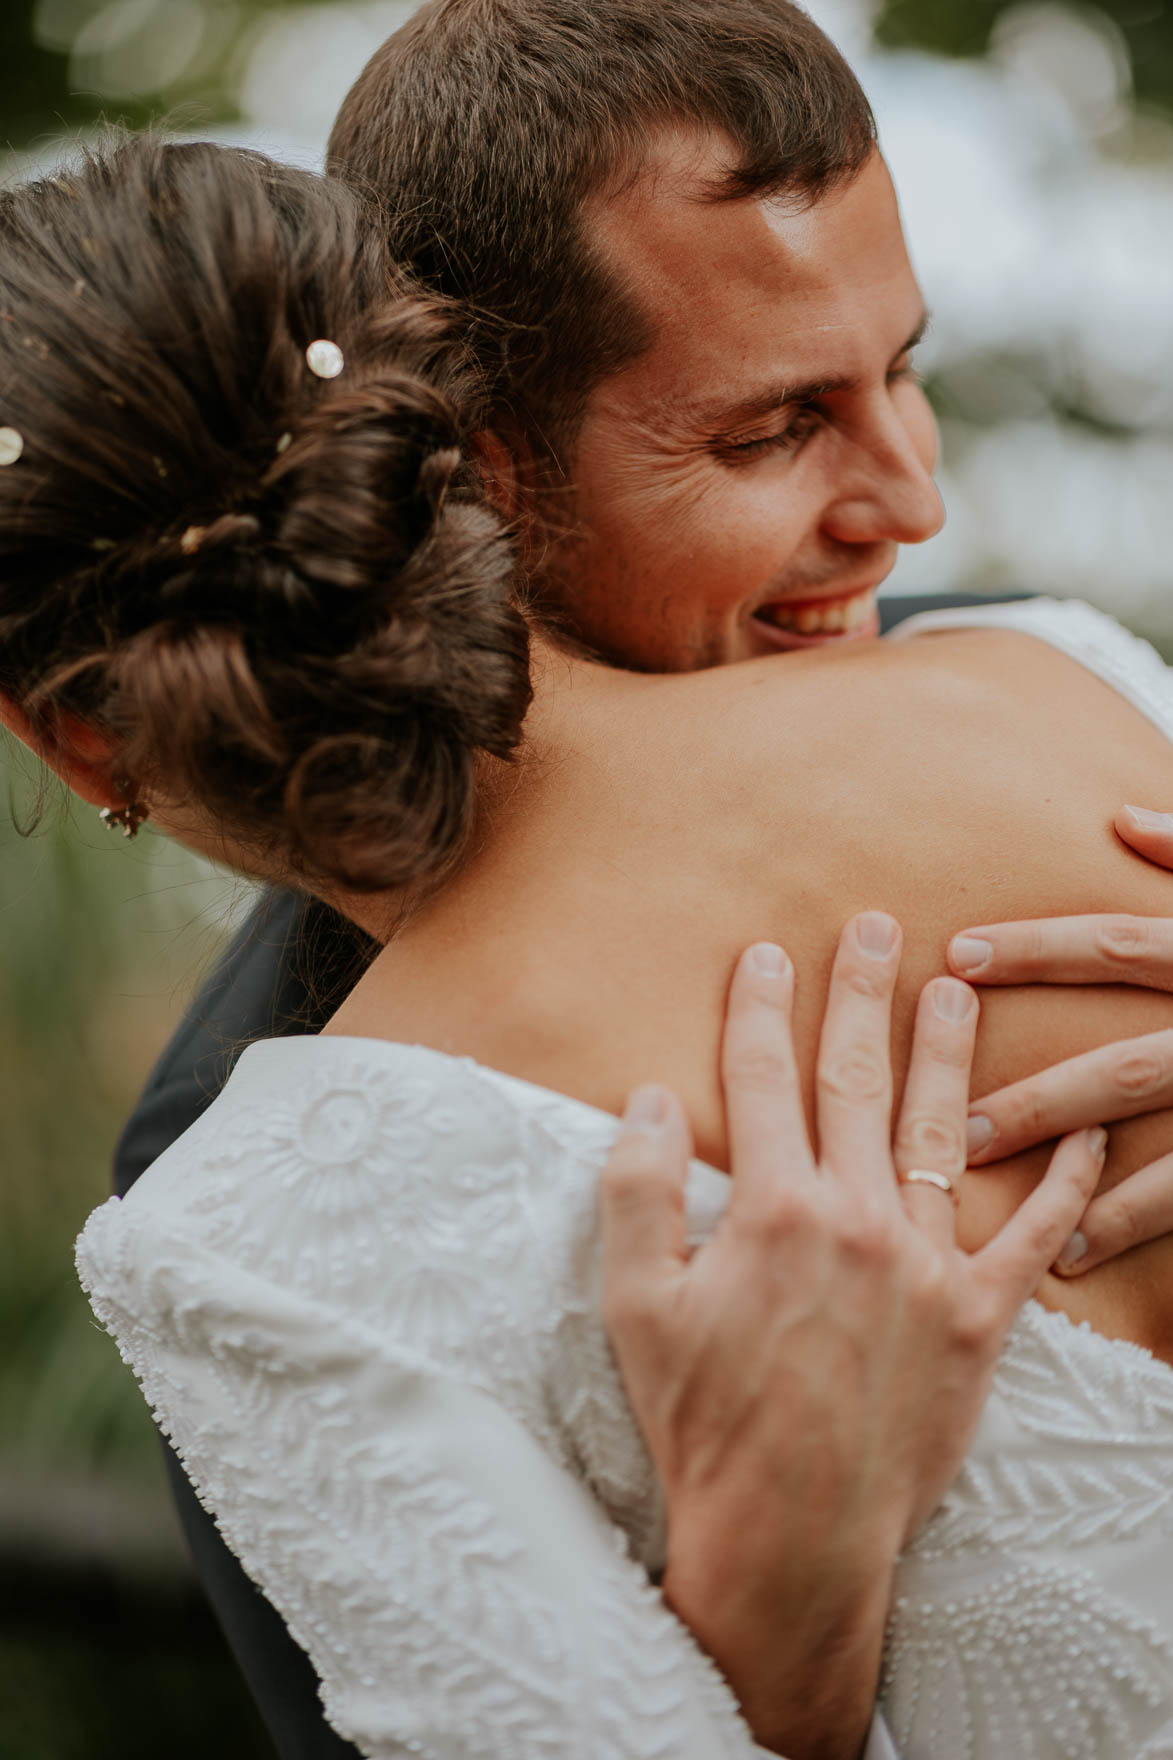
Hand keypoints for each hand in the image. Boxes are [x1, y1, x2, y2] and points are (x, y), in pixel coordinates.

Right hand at [598, 916, 1102, 1759]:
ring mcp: (927, 1267)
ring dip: (945, 1054)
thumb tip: (647, 1099)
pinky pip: (1034, 1239)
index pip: (763, 1080)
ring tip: (957, 987)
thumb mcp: (635, 1306)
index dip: (759, 1010)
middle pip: (856, 1082)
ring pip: (941, 1132)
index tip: (763, 954)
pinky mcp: (978, 1321)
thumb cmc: (704, 1423)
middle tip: (874, 928)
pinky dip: (1066, 1184)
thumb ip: (636, 1192)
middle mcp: (859, 1219)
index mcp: (774, 1209)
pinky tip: (1083, 1131)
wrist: (791, 1535)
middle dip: (859, 997)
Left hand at [948, 803, 1172, 1276]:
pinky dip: (1147, 1223)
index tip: (957, 956)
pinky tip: (1086, 1250)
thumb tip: (1122, 819)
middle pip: (1127, 1070)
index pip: (1120, 943)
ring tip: (1016, 1214)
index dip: (1039, 947)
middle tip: (955, 1128)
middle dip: (1039, 1103)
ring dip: (1089, 1193)